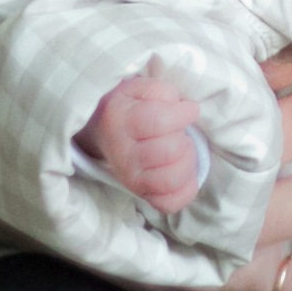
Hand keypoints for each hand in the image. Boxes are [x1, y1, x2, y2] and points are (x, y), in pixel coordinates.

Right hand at [80, 66, 204, 213]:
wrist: (102, 132)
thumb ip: (160, 90)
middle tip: (179, 132)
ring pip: (171, 179)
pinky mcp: (140, 194)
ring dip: (187, 161)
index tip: (189, 110)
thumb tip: (178, 106)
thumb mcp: (140, 87)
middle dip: (184, 137)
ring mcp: (130, 178)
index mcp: (120, 120)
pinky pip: (168, 203)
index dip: (183, 114)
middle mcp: (122, 154)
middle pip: (170, 151)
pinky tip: (185, 174)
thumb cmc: (131, 106)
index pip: (159, 121)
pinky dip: (185, 190)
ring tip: (182, 150)